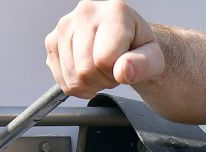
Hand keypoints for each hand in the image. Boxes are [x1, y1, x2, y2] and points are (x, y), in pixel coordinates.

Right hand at [45, 0, 164, 98]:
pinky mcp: (52, 39)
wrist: (126, 41)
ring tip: (102, 70)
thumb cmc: (140, 48)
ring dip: (89, 84)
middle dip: (102, 81)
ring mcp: (65, 24)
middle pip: (85, 70)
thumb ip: (144, 65)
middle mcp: (86, 11)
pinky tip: (88, 74)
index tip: (124, 66)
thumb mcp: (153, 59)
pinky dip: (76, 85)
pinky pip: (60, 79)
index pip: (104, 60)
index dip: (116, 73)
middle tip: (113, 71)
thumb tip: (123, 71)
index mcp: (114, 12)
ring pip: (71, 77)